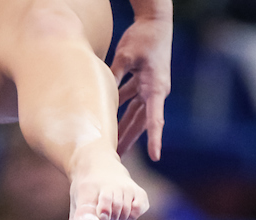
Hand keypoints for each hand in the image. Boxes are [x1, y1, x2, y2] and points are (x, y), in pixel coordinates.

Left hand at [111, 17, 171, 160]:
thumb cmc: (143, 37)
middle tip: (117, 159)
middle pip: (141, 122)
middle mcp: (155, 92)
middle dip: (129, 140)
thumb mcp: (126, 56)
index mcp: (155, 88)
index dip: (154, 138)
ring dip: (123, 128)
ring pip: (135, 113)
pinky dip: (121, 109)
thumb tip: (99, 94)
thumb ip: (114, 76)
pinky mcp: (144, 82)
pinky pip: (132, 100)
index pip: (155, 119)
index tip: (155, 156)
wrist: (156, 22)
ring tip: (112, 145)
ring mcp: (150, 88)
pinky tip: (108, 120)